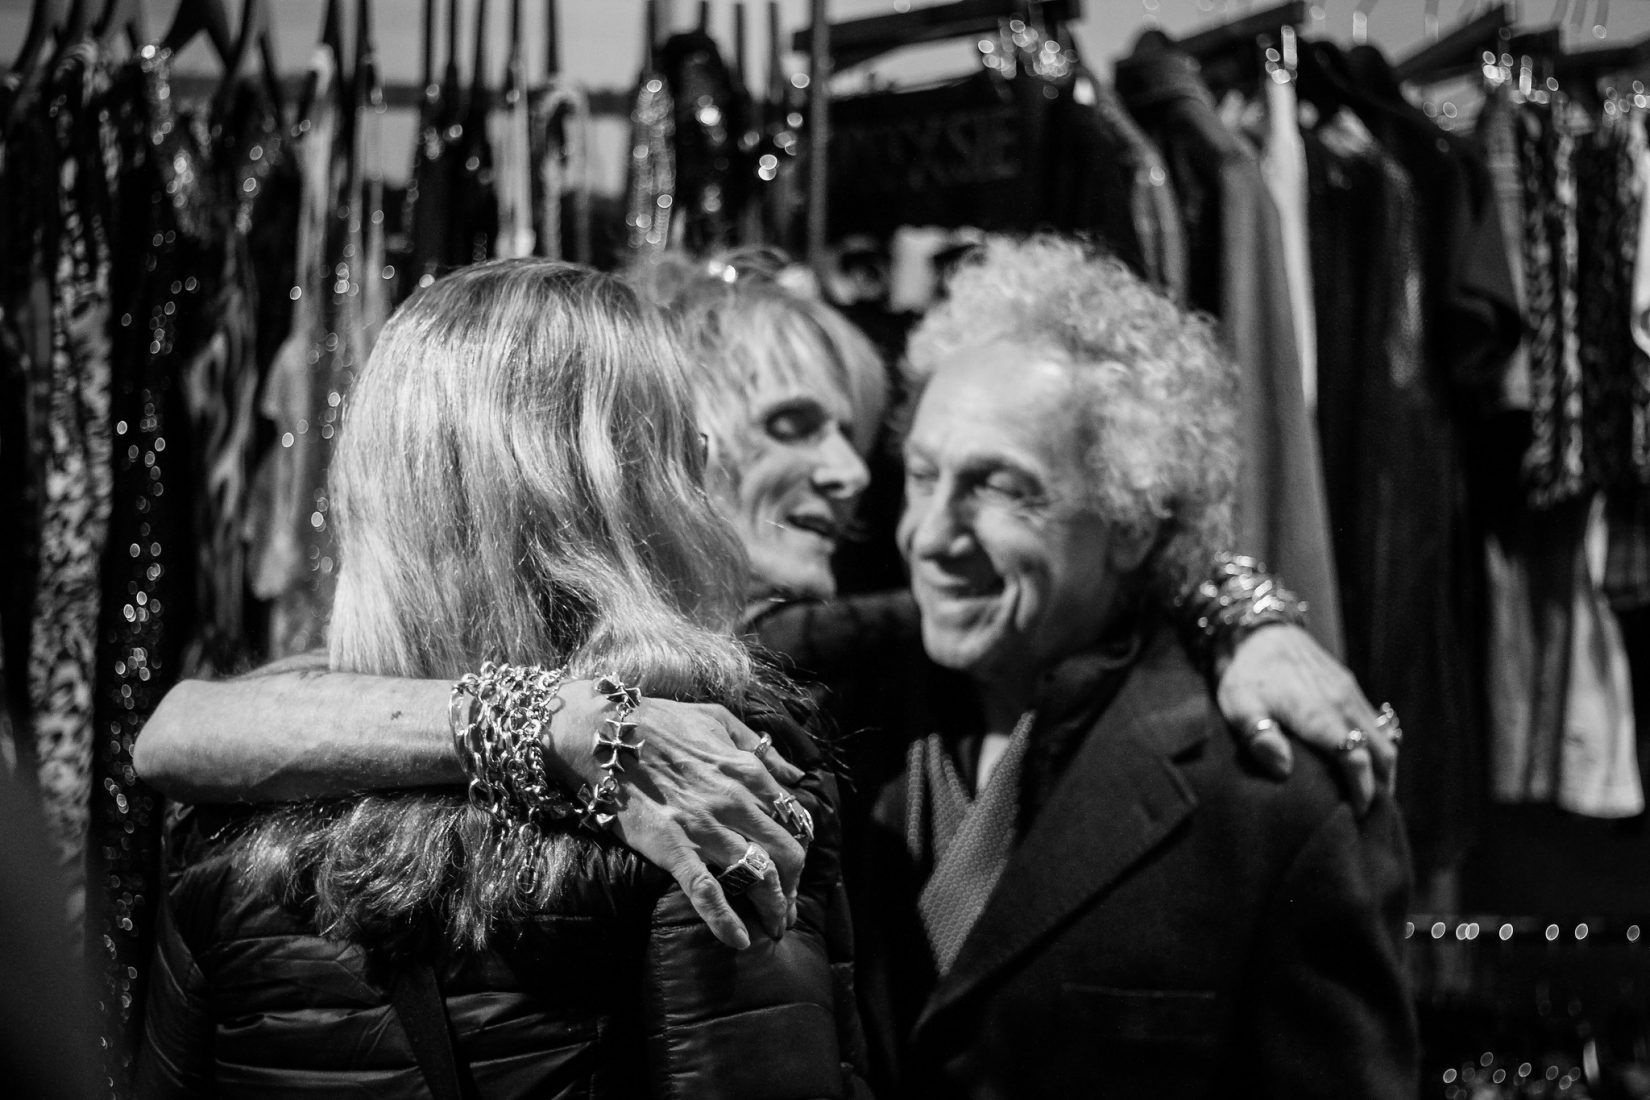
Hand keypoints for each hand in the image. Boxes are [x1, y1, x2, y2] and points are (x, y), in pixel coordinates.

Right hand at [541, 684, 806, 950]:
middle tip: (790, 906)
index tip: (796, 864)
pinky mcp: (672, 849)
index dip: (801, 845)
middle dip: (794, 885)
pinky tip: (740, 941)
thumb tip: (793, 776)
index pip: (793, 816)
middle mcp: (734, 801)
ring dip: (773, 907)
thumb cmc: (658, 722)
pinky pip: (707, 892)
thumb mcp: (719, 720)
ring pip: (757, 875)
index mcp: (747, 770)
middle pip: (786, 852)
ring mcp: (705, 827)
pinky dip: (726, 920)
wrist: (602, 733)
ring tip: (776, 927)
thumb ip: (760, 747)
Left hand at [1214, 625, 1397, 812]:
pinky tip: (1369, 762)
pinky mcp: (1350, 686)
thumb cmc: (1246, 675)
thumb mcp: (1240, 708)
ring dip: (1385, 767)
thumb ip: (1260, 739)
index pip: (1356, 759)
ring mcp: (1351, 693)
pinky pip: (1377, 722)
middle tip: (1371, 814)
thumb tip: (1285, 770)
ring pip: (1385, 737)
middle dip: (1382, 785)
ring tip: (1375, 794)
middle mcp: (1344, 704)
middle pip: (1382, 752)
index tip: (1356, 814)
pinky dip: (1380, 747)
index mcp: (1319, 715)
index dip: (1362, 790)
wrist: (1258, 630)